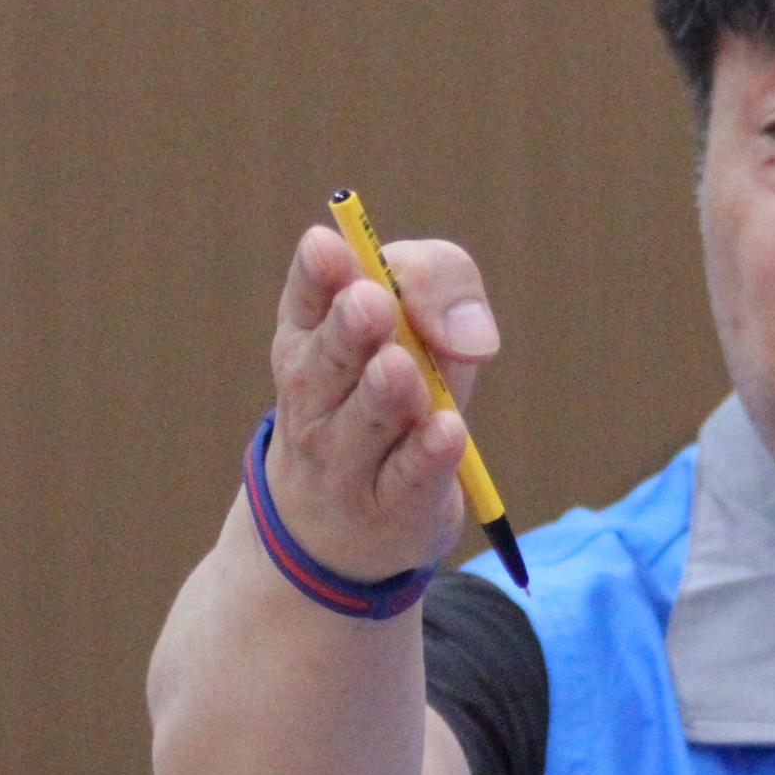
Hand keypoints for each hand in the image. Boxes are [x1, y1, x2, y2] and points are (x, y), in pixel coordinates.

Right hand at [259, 223, 501, 581]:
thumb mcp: (412, 327)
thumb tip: (468, 329)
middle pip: (331, 361)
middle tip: (369, 303)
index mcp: (308, 340)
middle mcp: (315, 399)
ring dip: (385, 393)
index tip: (328, 247)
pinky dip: (430, 455)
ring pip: (368, 421)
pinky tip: (448, 432)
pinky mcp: (393, 507)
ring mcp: (347, 460)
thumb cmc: (386, 398)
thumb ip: (435, 289)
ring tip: (398, 366)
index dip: (316, 274)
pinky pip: (412, 478)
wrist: (345, 527)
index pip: (306, 301)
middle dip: (350, 330)